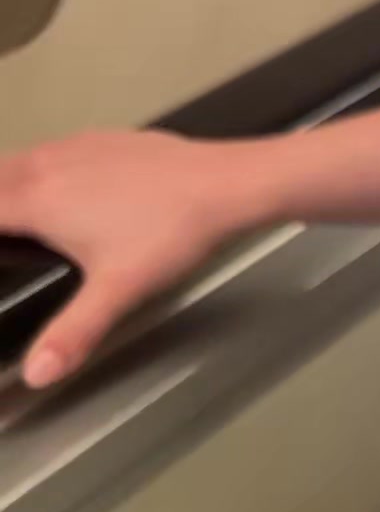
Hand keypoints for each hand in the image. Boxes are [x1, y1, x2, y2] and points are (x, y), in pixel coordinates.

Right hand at [0, 130, 270, 386]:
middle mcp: (45, 165)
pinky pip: (53, 150)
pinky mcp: (102, 139)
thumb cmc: (172, 233)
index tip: (0, 253)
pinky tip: (61, 186)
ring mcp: (73, 147)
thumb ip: (73, 331)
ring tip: (15, 215)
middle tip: (5, 236)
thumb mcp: (118, 290)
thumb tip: (37, 372)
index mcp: (36, 200)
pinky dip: (41, 168)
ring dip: (6, 186)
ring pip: (16, 160)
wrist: (224, 183)